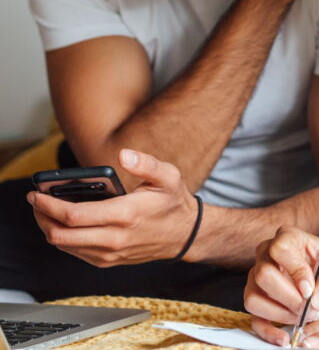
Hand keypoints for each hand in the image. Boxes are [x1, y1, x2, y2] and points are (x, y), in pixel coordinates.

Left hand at [28, 149, 199, 266]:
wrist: (185, 234)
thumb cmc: (174, 203)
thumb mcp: (168, 176)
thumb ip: (146, 163)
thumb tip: (124, 155)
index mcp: (125, 214)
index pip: (74, 215)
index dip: (49, 204)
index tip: (37, 193)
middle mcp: (114, 238)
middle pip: (61, 234)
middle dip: (41, 216)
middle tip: (35, 200)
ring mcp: (109, 253)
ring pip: (64, 245)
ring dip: (49, 228)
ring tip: (44, 210)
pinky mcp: (107, 261)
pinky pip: (75, 252)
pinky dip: (63, 238)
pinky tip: (63, 223)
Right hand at [244, 228, 318, 345]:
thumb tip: (318, 298)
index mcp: (288, 237)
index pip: (280, 249)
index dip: (294, 271)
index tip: (310, 290)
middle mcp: (266, 254)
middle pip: (263, 275)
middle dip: (288, 298)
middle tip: (309, 308)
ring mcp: (257, 277)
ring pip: (254, 298)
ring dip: (279, 314)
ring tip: (302, 318)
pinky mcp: (256, 299)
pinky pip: (253, 318)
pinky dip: (267, 332)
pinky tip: (285, 338)